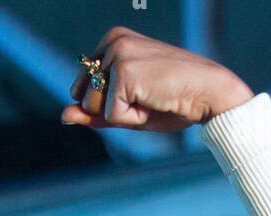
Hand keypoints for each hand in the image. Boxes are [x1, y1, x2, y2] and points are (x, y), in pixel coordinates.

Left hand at [61, 27, 253, 131]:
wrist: (208, 93)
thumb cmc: (172, 101)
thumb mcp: (126, 109)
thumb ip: (93, 112)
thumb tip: (62, 115)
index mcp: (111, 41)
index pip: (83, 89)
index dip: (109, 105)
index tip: (141, 93)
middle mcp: (111, 41)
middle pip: (83, 97)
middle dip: (111, 110)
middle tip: (146, 98)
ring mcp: (117, 54)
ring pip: (92, 107)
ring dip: (121, 115)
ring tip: (150, 99)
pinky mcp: (123, 72)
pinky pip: (110, 115)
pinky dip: (131, 119)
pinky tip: (152, 101)